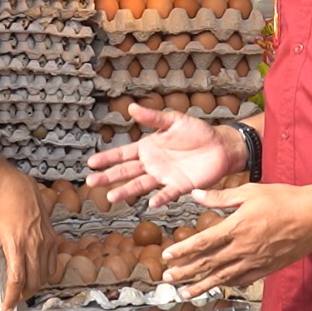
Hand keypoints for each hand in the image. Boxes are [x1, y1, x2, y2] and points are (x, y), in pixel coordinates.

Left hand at [0, 171, 54, 310]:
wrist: (19, 188)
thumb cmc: (2, 208)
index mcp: (16, 245)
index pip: (17, 280)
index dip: (12, 297)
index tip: (7, 307)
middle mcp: (34, 245)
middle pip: (33, 282)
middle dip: (23, 295)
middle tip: (13, 298)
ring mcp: (46, 242)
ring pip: (45, 276)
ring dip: (34, 286)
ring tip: (22, 287)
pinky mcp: (52, 239)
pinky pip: (53, 264)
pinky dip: (45, 274)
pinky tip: (35, 273)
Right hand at [85, 105, 239, 207]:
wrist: (221, 146)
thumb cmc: (198, 131)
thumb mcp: (173, 120)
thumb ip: (153, 117)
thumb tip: (132, 107)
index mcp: (148, 147)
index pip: (123, 154)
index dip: (107, 158)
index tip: (90, 163)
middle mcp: (152, 164)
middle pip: (126, 172)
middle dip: (108, 177)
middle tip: (91, 183)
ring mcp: (164, 176)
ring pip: (140, 185)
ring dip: (126, 191)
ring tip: (110, 198)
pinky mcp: (180, 186)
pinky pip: (168, 194)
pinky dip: (159, 198)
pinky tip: (150, 203)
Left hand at [161, 184, 311, 299]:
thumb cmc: (283, 200)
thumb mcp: (250, 192)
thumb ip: (221, 197)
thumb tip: (196, 194)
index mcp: (237, 227)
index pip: (202, 242)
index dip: (182, 250)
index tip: (167, 256)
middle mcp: (243, 248)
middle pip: (208, 263)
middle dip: (185, 272)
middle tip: (167, 279)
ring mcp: (255, 261)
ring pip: (222, 277)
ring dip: (201, 285)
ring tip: (184, 293)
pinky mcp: (267, 268)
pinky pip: (242, 280)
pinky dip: (226, 284)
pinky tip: (217, 287)